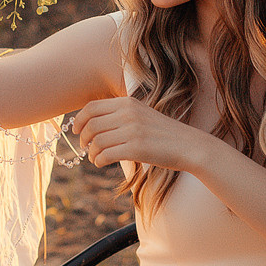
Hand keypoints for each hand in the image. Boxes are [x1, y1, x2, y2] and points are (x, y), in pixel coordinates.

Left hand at [71, 97, 212, 172]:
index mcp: (128, 103)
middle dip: (83, 138)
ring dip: (91, 152)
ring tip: (95, 158)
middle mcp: (128, 113)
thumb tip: (93, 124)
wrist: (189, 146)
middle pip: (91, 124)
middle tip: (85, 147)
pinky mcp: (136, 149)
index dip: (79, 119)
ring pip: (96, 141)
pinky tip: (101, 163)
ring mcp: (132, 131)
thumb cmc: (163, 134)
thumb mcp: (142, 114)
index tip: (76, 130)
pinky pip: (105, 154)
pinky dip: (98, 160)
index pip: (92, 107)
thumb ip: (121, 115)